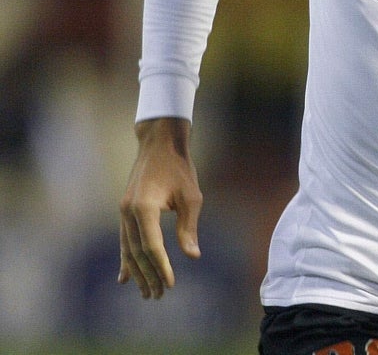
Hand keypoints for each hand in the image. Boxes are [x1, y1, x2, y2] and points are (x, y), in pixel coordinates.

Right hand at [118, 117, 202, 298]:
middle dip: (148, 275)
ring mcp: (123, 212)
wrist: (159, 144)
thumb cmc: (179, 168)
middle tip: (158, 296)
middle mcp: (128, 212)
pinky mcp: (124, 210)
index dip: (161, 267)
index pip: (152, 246)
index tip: (170, 284)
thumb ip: (188, 227)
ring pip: (128, 249)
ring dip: (137, 272)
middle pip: (137, 252)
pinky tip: (125, 277)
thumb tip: (192, 256)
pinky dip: (126, 259)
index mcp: (144, 207)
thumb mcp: (191, 196)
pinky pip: (125, 240)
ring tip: (145, 292)